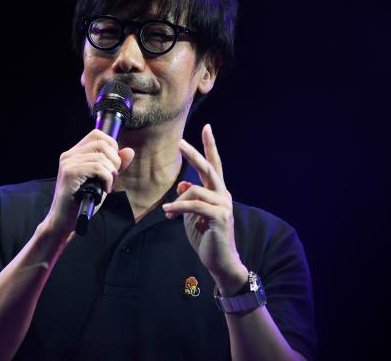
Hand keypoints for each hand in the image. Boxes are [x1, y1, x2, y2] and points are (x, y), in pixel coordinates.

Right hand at [43, 129, 134, 240]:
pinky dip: (107, 179)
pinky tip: (104, 189)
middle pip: (102, 143)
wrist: (65, 220)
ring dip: (111, 173)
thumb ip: (114, 165)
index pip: (97, 134)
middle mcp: (69, 155)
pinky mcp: (70, 173)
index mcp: (74, 153)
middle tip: (112, 177)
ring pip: (101, 157)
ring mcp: (68, 163)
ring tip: (107, 185)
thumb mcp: (102, 180)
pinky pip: (98, 168)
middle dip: (114, 160)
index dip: (111, 145)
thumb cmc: (82, 201)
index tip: (113, 163)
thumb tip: (129, 151)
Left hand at [162, 124, 248, 292]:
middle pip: (208, 168)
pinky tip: (168, 212)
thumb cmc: (207, 237)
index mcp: (217, 192)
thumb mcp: (194, 215)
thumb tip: (182, 185)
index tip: (207, 128)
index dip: (210, 146)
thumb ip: (190, 198)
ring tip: (168, 212)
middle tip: (180, 142)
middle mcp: (223, 195)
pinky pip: (194, 206)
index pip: (214, 165)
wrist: (220, 261)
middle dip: (194, 154)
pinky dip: (179, 208)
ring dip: (178, 201)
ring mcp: (223, 206)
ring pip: (196, 190)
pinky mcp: (219, 217)